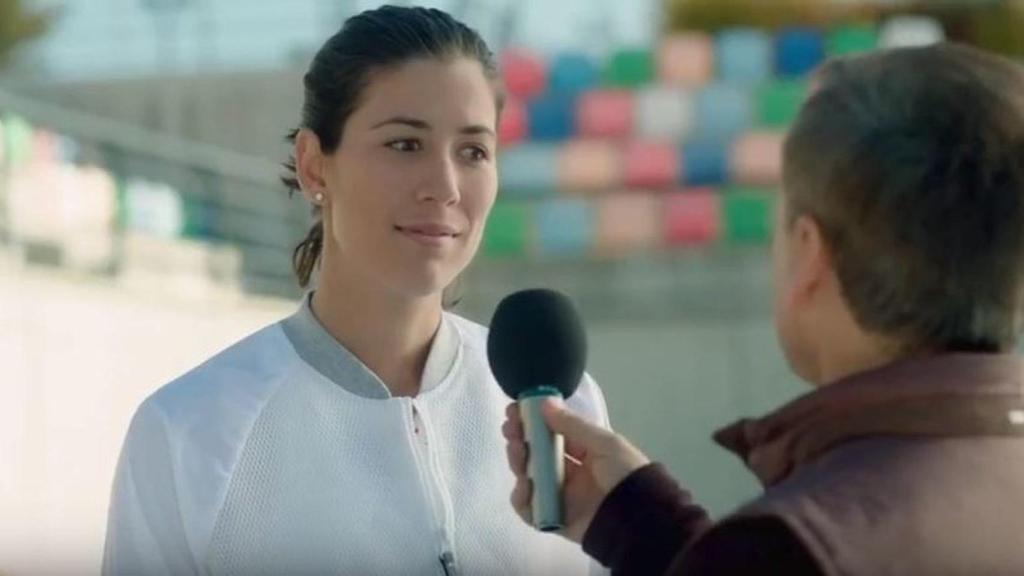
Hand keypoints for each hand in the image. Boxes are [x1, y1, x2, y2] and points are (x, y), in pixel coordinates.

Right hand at [501, 399, 649, 542]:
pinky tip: (524, 485)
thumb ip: (572, 425)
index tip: (515, 410)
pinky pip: (530, 508)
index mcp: (585, 451)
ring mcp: (561, 495)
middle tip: (510, 430)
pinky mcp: (554, 518)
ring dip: (518, 462)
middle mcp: (571, 472)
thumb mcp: (604, 443)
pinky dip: (522, 497)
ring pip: (529, 477)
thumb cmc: (625, 474)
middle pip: (537, 454)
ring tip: (517, 453)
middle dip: (521, 439)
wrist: (637, 519)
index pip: (553, 433)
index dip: (533, 422)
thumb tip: (545, 402)